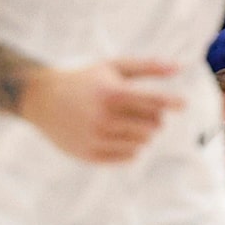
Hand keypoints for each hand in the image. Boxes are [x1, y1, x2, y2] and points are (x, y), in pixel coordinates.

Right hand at [23, 58, 180, 163]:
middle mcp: (103, 118)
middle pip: (153, 126)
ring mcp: (95, 138)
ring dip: (142, 133)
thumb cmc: (84, 80)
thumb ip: (147, 67)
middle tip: (140, 110)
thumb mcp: (113, 67)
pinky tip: (117, 135)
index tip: (183, 104)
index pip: (155, 102)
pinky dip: (130, 147)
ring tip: (125, 122)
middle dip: (153, 118)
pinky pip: (128, 157)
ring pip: (143, 143)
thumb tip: (180, 67)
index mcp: (111, 93)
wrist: (41, 99)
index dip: (173, 102)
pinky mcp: (89, 155)